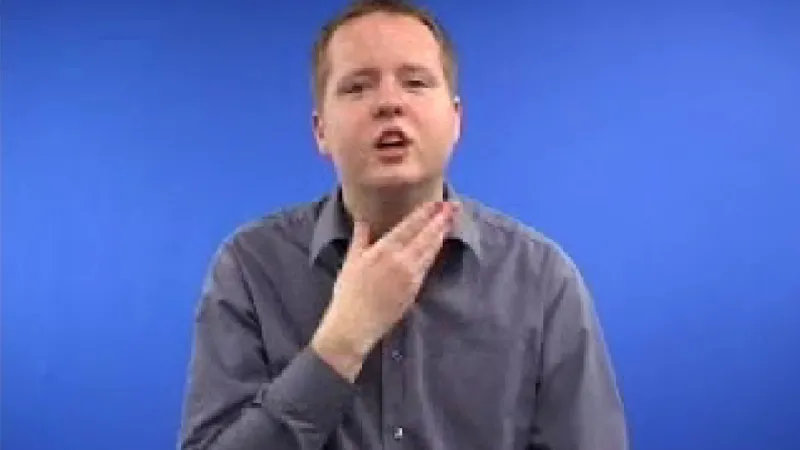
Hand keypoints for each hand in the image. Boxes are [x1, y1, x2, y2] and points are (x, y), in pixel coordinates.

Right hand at [310, 201, 456, 380]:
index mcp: (383, 250)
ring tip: (451, 220)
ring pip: (430, 250)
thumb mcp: (350, 261)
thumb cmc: (348, 294)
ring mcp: (410, 275)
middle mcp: (400, 260)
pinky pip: (428, 265)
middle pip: (426, 235)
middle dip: (441, 219)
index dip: (425, 213)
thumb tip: (363, 220)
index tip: (437, 202)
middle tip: (454, 206)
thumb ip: (360, 238)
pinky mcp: (415, 289)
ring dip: (441, 233)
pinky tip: (439, 244)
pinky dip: (435, 251)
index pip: (409, 226)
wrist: (355, 325)